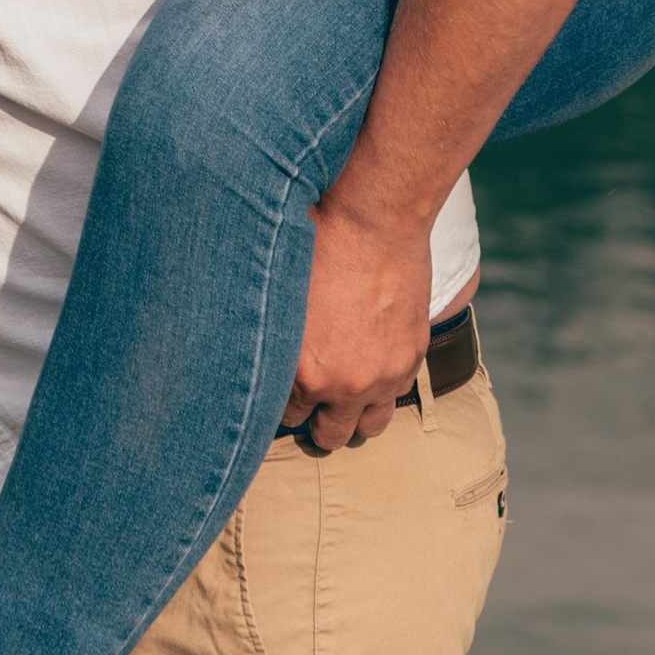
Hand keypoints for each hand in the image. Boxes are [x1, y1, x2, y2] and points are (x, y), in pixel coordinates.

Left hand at [280, 195, 435, 453]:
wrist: (374, 218)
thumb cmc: (315, 243)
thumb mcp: (275, 294)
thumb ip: (267, 337)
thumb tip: (243, 354)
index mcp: (302, 372)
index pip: (285, 418)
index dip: (280, 404)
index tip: (279, 392)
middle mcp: (344, 385)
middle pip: (327, 435)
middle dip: (315, 421)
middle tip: (310, 399)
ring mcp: (384, 376)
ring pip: (368, 428)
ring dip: (354, 415)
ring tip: (342, 395)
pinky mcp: (411, 358)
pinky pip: (397, 397)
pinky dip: (382, 390)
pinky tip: (368, 369)